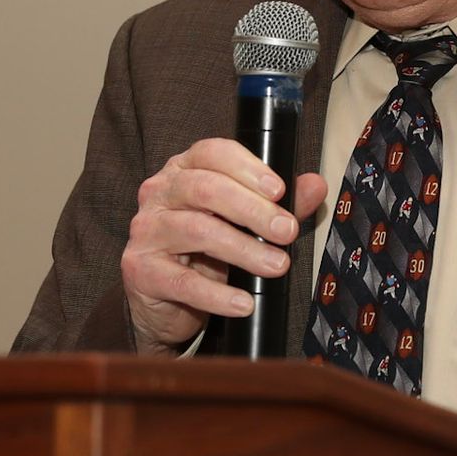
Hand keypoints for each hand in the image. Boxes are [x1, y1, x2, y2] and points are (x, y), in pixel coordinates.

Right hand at [121, 137, 328, 353]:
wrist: (164, 302)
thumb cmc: (203, 253)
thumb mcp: (242, 224)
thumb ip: (276, 204)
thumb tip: (315, 185)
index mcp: (183, 171)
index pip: (212, 153)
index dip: (248, 168)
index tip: (280, 190)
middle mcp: (159, 193)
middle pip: (205, 189)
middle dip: (253, 210)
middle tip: (286, 231)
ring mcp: (146, 231)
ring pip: (198, 231)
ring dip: (244, 249)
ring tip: (276, 266)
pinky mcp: (141, 270)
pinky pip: (183, 282)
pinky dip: (218, 294)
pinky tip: (243, 302)